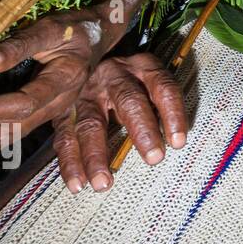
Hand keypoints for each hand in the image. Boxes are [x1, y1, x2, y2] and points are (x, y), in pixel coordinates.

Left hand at [0, 8, 109, 139]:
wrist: (101, 34)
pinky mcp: (40, 114)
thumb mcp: (50, 29)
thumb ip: (16, 47)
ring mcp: (49, 113)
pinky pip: (8, 134)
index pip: (17, 106)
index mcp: (63, 83)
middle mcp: (57, 105)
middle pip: (8, 132)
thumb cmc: (77, 28)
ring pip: (6, 138)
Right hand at [53, 53, 187, 193]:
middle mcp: (114, 75)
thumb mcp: (150, 79)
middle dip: (142, 130)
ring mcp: (86, 92)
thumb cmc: (133, 81)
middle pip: (129, 101)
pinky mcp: (64, 109)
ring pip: (91, 123)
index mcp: (143, 67)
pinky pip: (65, 137)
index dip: (173, 113)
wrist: (90, 60)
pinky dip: (71, 162)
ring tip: (103, 183)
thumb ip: (160, 104)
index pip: (164, 87)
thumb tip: (174, 143)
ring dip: (96, 155)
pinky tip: (78, 183)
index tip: (178, 143)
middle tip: (154, 159)